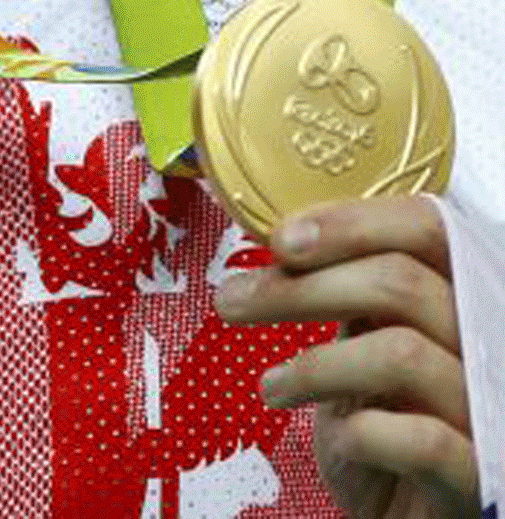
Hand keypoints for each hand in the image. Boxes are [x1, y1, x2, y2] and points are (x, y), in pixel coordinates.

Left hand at [214, 196, 478, 517]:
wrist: (404, 512)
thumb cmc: (384, 424)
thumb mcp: (363, 341)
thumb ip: (350, 290)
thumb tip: (284, 238)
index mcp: (465, 299)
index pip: (429, 227)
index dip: (352, 223)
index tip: (281, 240)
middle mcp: (490, 345)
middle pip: (403, 283)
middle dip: (300, 288)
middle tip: (233, 302)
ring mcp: (490, 410)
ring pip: (402, 353)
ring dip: (314, 365)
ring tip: (274, 386)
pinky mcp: (479, 477)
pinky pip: (422, 439)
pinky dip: (362, 434)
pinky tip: (340, 441)